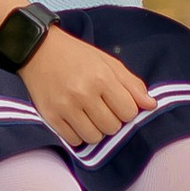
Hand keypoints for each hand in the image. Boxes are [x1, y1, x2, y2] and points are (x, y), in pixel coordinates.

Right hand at [15, 23, 156, 150]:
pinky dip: (78, 134)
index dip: (127, 110)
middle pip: (112, 127)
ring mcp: (65, 106)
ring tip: (89, 115)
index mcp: (101, 77)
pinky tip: (75, 119)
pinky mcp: (51, 116)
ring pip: (94, 137)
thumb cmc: (77, 55)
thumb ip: (131, 84)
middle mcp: (84, 93)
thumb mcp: (107, 62)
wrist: (38, 49)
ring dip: (96, 130)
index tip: (118, 103)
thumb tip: (151, 105)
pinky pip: (74, 140)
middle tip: (102, 108)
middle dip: (112, 121)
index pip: (128, 112)